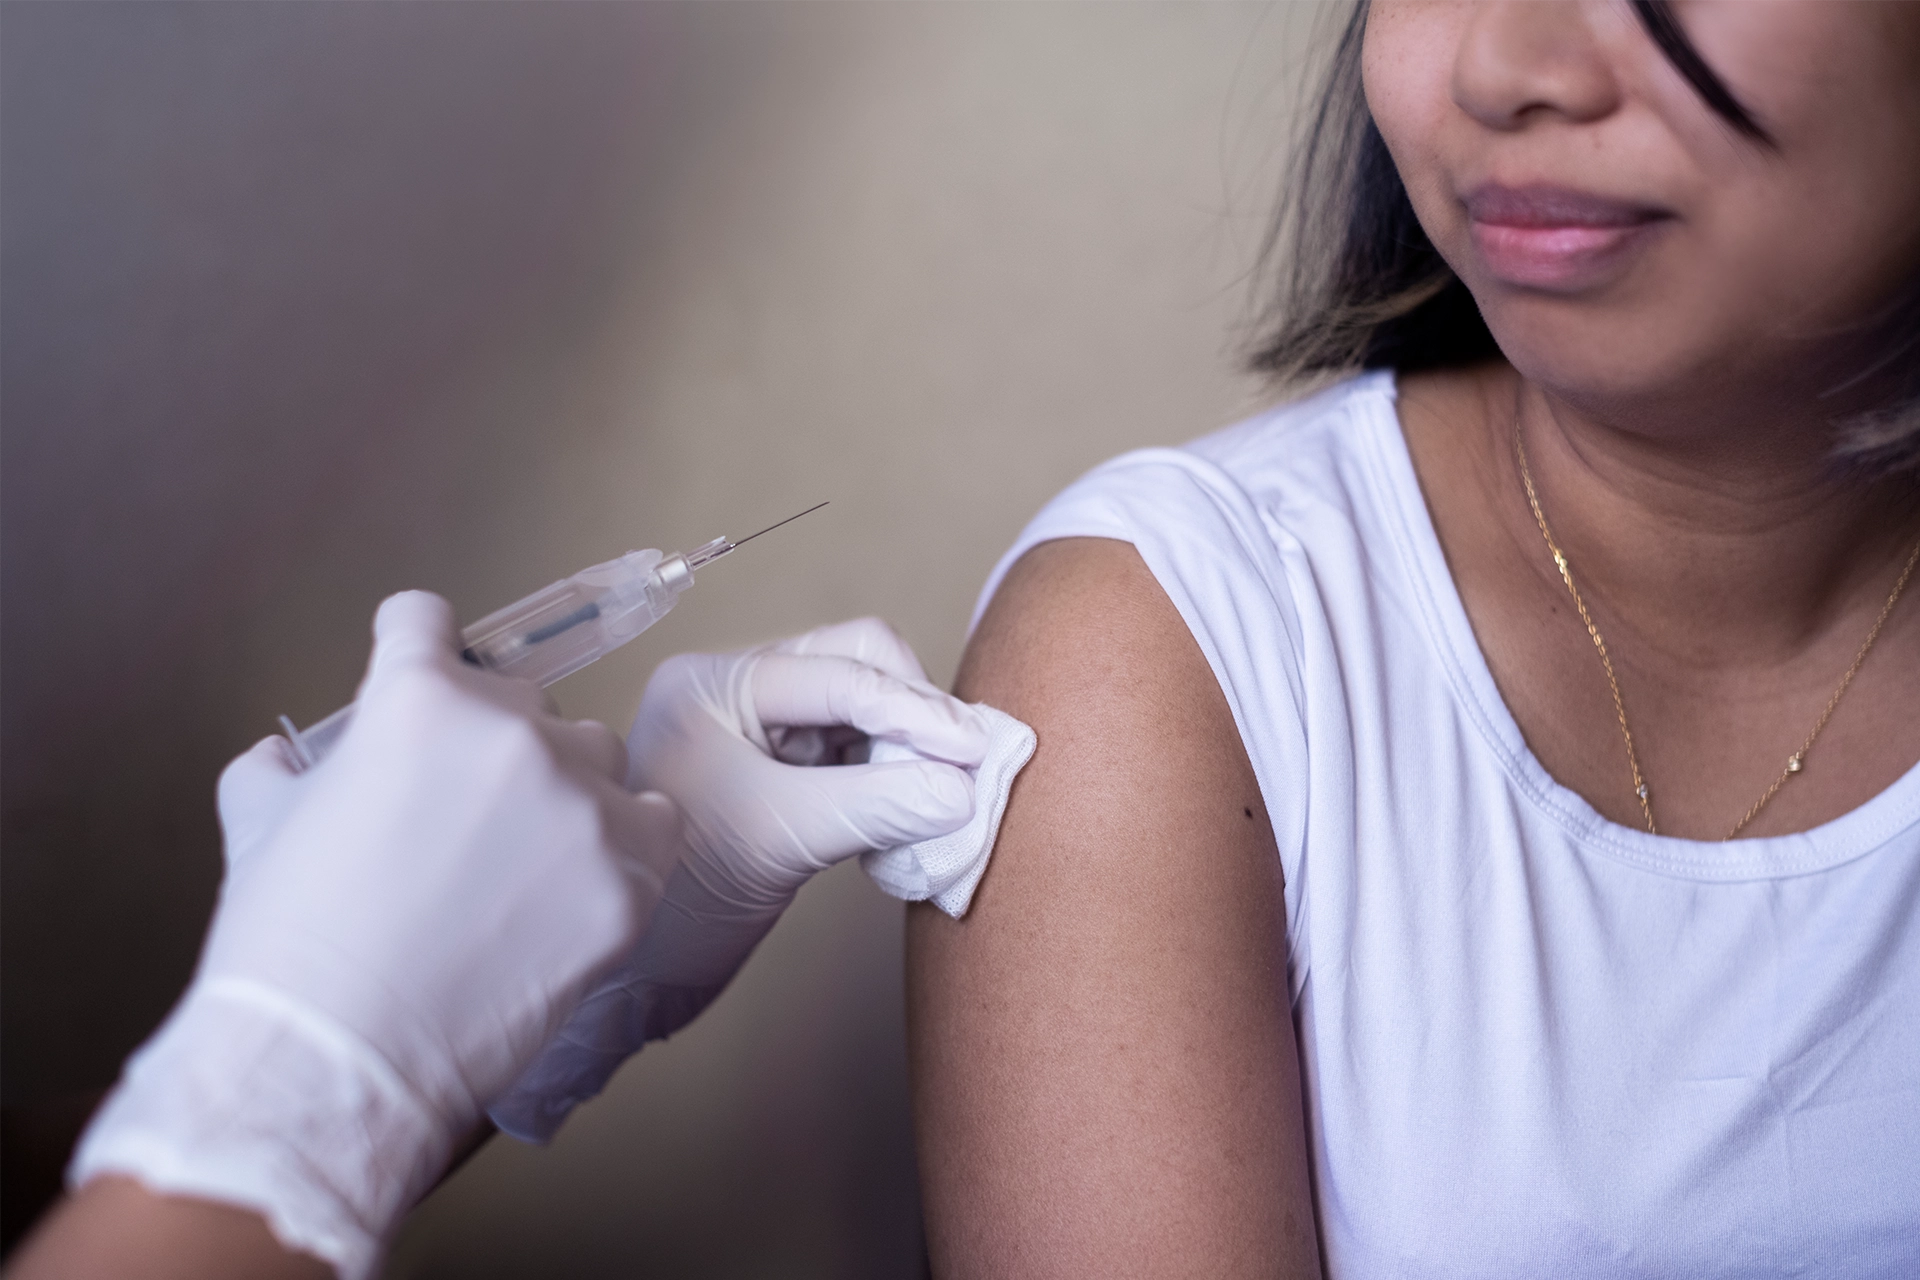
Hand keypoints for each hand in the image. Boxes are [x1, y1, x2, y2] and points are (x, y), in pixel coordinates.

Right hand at [70, 592, 683, 1279]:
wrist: (336, 1064)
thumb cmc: (286, 949)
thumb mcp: (257, 826)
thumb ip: (283, 767)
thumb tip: (291, 757)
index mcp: (417, 698)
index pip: (428, 623)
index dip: (414, 653)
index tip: (422, 680)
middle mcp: (511, 732)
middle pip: (521, 702)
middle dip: (488, 748)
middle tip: (460, 825)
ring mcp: (580, 804)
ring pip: (595, 756)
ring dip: (565, 791)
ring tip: (520, 867)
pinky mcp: (630, 876)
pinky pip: (655, 822)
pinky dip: (626, 844)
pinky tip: (580, 885)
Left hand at [489, 617, 985, 1141]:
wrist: (634, 980)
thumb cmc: (679, 903)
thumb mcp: (782, 841)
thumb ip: (878, 805)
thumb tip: (964, 791)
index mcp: (715, 684)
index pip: (842, 670)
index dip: (919, 711)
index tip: (978, 753)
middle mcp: (737, 691)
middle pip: (860, 667)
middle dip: (917, 718)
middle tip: (966, 774)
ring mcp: (762, 731)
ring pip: (866, 712)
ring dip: (912, 752)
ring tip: (944, 803)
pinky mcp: (783, 775)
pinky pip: (858, 756)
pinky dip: (894, 783)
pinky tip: (914, 821)